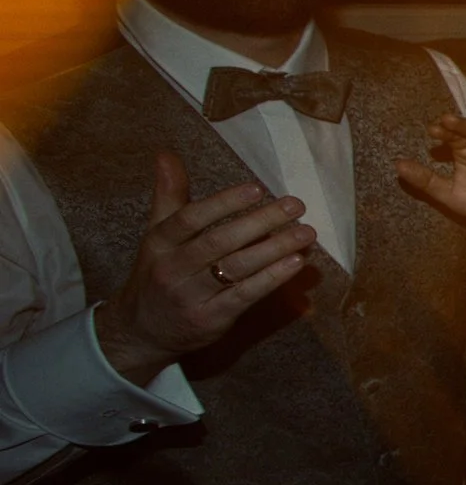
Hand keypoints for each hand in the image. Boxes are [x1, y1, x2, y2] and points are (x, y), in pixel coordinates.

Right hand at [92, 153, 315, 383]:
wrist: (140, 330)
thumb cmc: (158, 273)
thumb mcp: (157, 236)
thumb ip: (168, 195)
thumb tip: (166, 154)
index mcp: (159, 242)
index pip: (190, 218)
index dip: (224, 203)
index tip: (257, 188)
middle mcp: (172, 268)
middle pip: (218, 241)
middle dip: (260, 222)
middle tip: (295, 205)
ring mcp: (191, 296)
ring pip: (236, 268)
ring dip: (274, 249)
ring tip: (306, 232)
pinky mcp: (210, 319)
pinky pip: (244, 295)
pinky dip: (272, 278)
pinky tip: (296, 263)